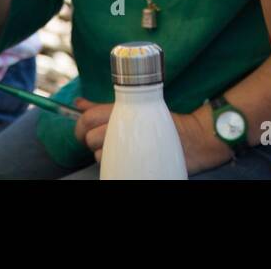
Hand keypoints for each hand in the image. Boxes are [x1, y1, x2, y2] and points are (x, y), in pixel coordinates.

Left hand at [74, 98, 232, 174]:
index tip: (83, 130)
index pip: (87, 118)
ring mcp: (129, 145)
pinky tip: (126, 158)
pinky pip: (111, 167)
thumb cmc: (161, 121)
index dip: (80, 126)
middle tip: (105, 141)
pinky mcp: (134, 161)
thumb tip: (78, 103)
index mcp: (122, 109)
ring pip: (98, 155)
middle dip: (91, 141)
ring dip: (104, 154)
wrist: (192, 138)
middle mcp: (123, 125)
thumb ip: (101, 107)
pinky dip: (114, 164)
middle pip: (90, 138)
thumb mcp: (133, 107)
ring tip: (121, 149)